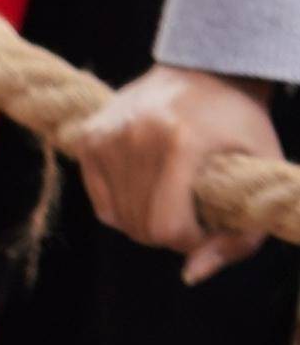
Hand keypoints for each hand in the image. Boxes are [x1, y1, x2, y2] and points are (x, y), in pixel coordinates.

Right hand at [61, 65, 278, 280]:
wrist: (204, 69)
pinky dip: (123, 209)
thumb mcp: (258, 181)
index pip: (167, 226)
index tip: (210, 227)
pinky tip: (147, 194)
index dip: (192, 242)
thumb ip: (238, 239)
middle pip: (141, 226)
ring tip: (172, 203)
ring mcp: (105, 134)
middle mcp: (133, 135)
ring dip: (148, 224)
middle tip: (194, 215)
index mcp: (178, 142)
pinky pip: (99, 201)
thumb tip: (189, 275)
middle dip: (171, 235)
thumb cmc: (241, 126)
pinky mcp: (87, 136)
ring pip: (117, 218)